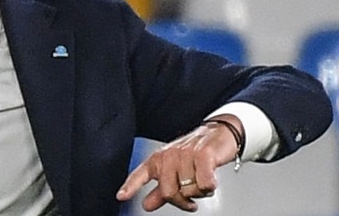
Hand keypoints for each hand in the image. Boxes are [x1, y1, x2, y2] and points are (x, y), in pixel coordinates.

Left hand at [116, 115, 242, 211]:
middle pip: (168, 192)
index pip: (140, 175)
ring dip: (200, 192)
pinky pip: (204, 184)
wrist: (218, 132)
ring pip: (189, 191)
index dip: (130, 186)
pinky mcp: (203, 155)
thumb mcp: (174, 171)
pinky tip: (210, 181)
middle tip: (190, 202)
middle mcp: (168, 156)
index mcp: (158, 160)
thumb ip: (160, 190)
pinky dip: (209, 187)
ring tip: (202, 182)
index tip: (121, 196)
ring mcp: (185, 155)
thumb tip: (146, 205)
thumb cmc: (195, 153)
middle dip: (182, 202)